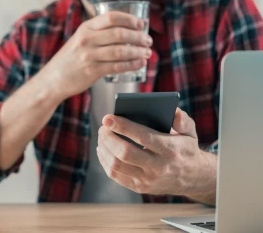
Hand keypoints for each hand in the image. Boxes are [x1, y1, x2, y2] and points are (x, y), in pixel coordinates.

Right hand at [40, 11, 152, 98]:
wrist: (53, 80)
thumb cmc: (69, 60)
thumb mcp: (79, 40)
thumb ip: (97, 34)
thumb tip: (125, 32)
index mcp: (85, 28)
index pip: (112, 18)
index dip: (130, 20)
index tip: (141, 25)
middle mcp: (87, 40)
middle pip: (120, 34)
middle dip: (138, 37)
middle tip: (148, 41)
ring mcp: (89, 56)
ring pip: (121, 51)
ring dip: (138, 52)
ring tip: (147, 53)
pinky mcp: (92, 71)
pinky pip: (117, 66)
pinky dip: (131, 65)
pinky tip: (139, 64)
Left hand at [97, 108, 217, 204]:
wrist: (195, 179)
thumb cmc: (186, 149)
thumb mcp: (190, 132)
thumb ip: (182, 120)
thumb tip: (172, 111)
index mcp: (170, 150)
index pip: (143, 137)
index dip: (122, 126)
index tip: (107, 118)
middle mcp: (158, 167)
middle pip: (125, 153)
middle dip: (108, 137)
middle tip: (103, 127)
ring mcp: (148, 180)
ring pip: (116, 165)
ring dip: (104, 148)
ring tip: (102, 136)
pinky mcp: (139, 187)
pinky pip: (115, 175)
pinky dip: (104, 161)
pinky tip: (103, 149)